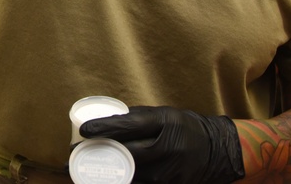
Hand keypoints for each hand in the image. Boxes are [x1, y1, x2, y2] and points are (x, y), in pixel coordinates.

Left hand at [80, 106, 244, 183]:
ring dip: (105, 172)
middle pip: (125, 153)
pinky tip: (107, 179)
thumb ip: (137, 118)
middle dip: (98, 153)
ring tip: (81, 168)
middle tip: (73, 152)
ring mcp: (169, 171)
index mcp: (165, 122)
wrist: (217, 150)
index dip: (104, 128)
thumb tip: (105, 120)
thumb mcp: (164, 114)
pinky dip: (122, 181)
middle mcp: (167, 147)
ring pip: (130, 174)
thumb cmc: (185, 127)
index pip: (130, 125)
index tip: (84, 130)